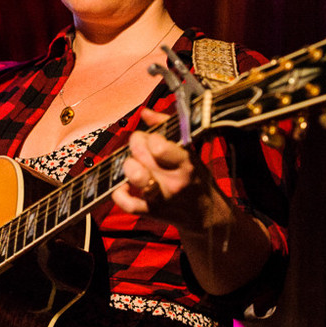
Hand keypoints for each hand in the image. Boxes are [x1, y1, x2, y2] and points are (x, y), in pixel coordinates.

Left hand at [110, 108, 212, 231]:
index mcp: (185, 163)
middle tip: (140, 147)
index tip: (153, 138)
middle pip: (142, 155)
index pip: (158, 145)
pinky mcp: (151, 212)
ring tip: (134, 164)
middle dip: (136, 144)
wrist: (205, 214)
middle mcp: (174, 181)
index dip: (150, 136)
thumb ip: (168, 128)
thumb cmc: (195, 178)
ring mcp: (161, 197)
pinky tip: (124, 185)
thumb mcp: (189, 152)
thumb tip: (145, 112)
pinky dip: (119, 193)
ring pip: (135, 175)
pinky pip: (127, 203)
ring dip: (129, 165)